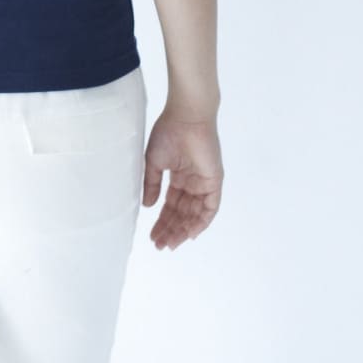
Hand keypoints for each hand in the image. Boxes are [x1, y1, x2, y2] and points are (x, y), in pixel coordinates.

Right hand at [142, 108, 223, 249]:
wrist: (186, 117)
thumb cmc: (168, 132)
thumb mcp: (154, 162)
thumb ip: (151, 184)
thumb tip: (148, 206)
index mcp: (178, 175)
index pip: (170, 205)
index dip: (162, 221)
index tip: (152, 235)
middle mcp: (192, 182)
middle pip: (182, 213)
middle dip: (171, 229)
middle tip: (159, 245)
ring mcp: (204, 182)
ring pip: (195, 214)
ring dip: (183, 230)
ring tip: (170, 243)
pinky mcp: (214, 181)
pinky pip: (210, 208)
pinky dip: (201, 222)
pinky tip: (190, 234)